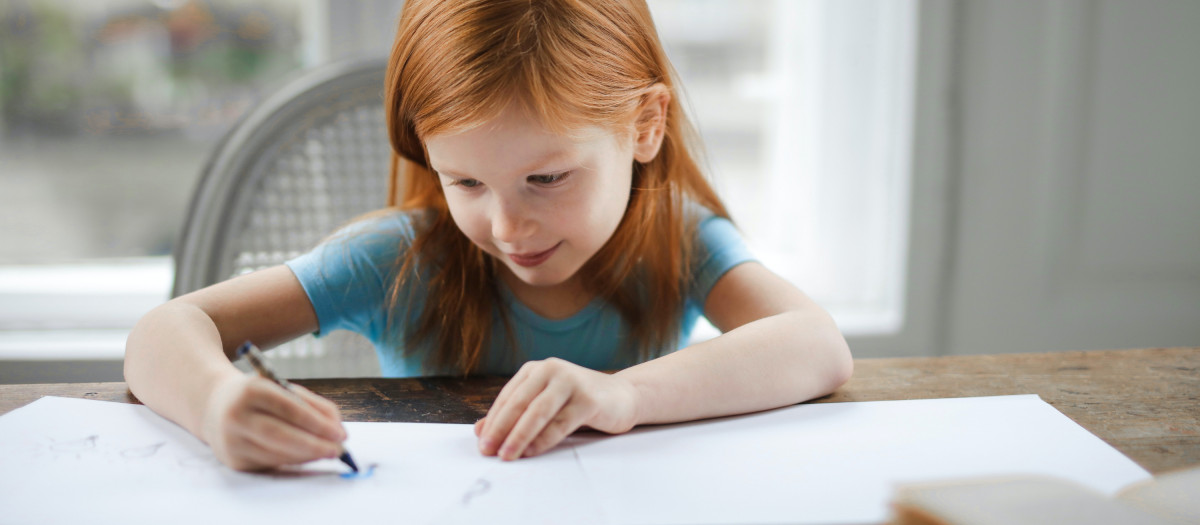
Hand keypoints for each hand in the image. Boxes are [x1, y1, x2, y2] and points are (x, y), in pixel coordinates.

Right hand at [201, 374, 347, 470]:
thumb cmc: (258, 396)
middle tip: (338, 450)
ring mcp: (232, 440)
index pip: (289, 409)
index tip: (340, 434)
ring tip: (328, 452)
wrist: (215, 406)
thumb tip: (337, 429)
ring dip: (308, 456)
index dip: (317, 423)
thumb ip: (311, 404)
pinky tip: (309, 456)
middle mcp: (237, 416)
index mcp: (251, 390)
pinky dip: (294, 461)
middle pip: (281, 435)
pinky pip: (270, 463)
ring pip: (277, 453)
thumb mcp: (280, 388)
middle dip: (315, 445)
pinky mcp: (233, 460)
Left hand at [475, 358, 640, 460]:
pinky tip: (532, 451)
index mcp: (536, 370)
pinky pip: (560, 423)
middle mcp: (551, 370)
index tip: (482, 443)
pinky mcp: (588, 399)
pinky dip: (543, 439)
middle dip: (501, 429)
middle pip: (519, 403)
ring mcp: (571, 382)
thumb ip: (515, 415)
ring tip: (507, 455)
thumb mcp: (544, 404)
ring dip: (519, 436)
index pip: (508, 397)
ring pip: (538, 413)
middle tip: (488, 451)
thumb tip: (480, 431)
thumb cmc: (577, 403)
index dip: (493, 421)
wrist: (622, 397)